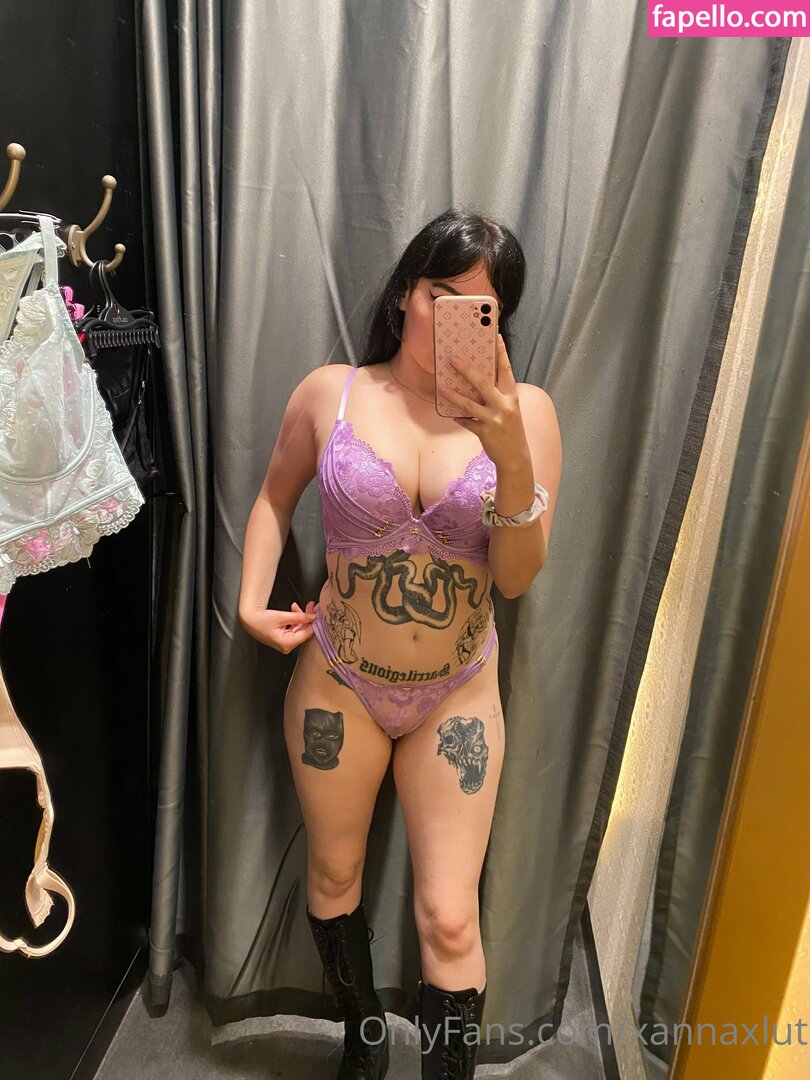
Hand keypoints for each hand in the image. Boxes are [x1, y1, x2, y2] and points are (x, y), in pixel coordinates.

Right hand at [239, 600, 316, 652]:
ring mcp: (285, 644)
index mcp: (286, 644)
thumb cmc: (261, 620)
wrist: (249, 620)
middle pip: (303, 631)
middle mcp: (287, 647)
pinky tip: (292, 612)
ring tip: (295, 606)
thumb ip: (299, 617)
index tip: (315, 611)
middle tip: (309, 606)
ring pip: (299, 629)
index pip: (306, 634)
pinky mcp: (283, 639)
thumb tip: (313, 617)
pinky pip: (294, 630)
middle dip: (305, 617)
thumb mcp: (282, 616)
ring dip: (299, 617)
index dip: (312, 621)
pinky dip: (294, 621)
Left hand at [440, 334, 528, 466]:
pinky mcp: (485, 432)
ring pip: (470, 404)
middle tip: (453, 358)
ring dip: (453, 394)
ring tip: (441, 386)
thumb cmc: (511, 429)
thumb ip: (498, 395)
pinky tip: (450, 414)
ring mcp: (494, 419)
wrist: (516, 457)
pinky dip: (458, 417)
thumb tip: (477, 380)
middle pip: (483, 383)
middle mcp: (504, 405)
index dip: (501, 353)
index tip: (495, 337)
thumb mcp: (510, 409)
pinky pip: (466, 422)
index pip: (506, 370)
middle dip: (467, 370)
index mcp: (512, 396)